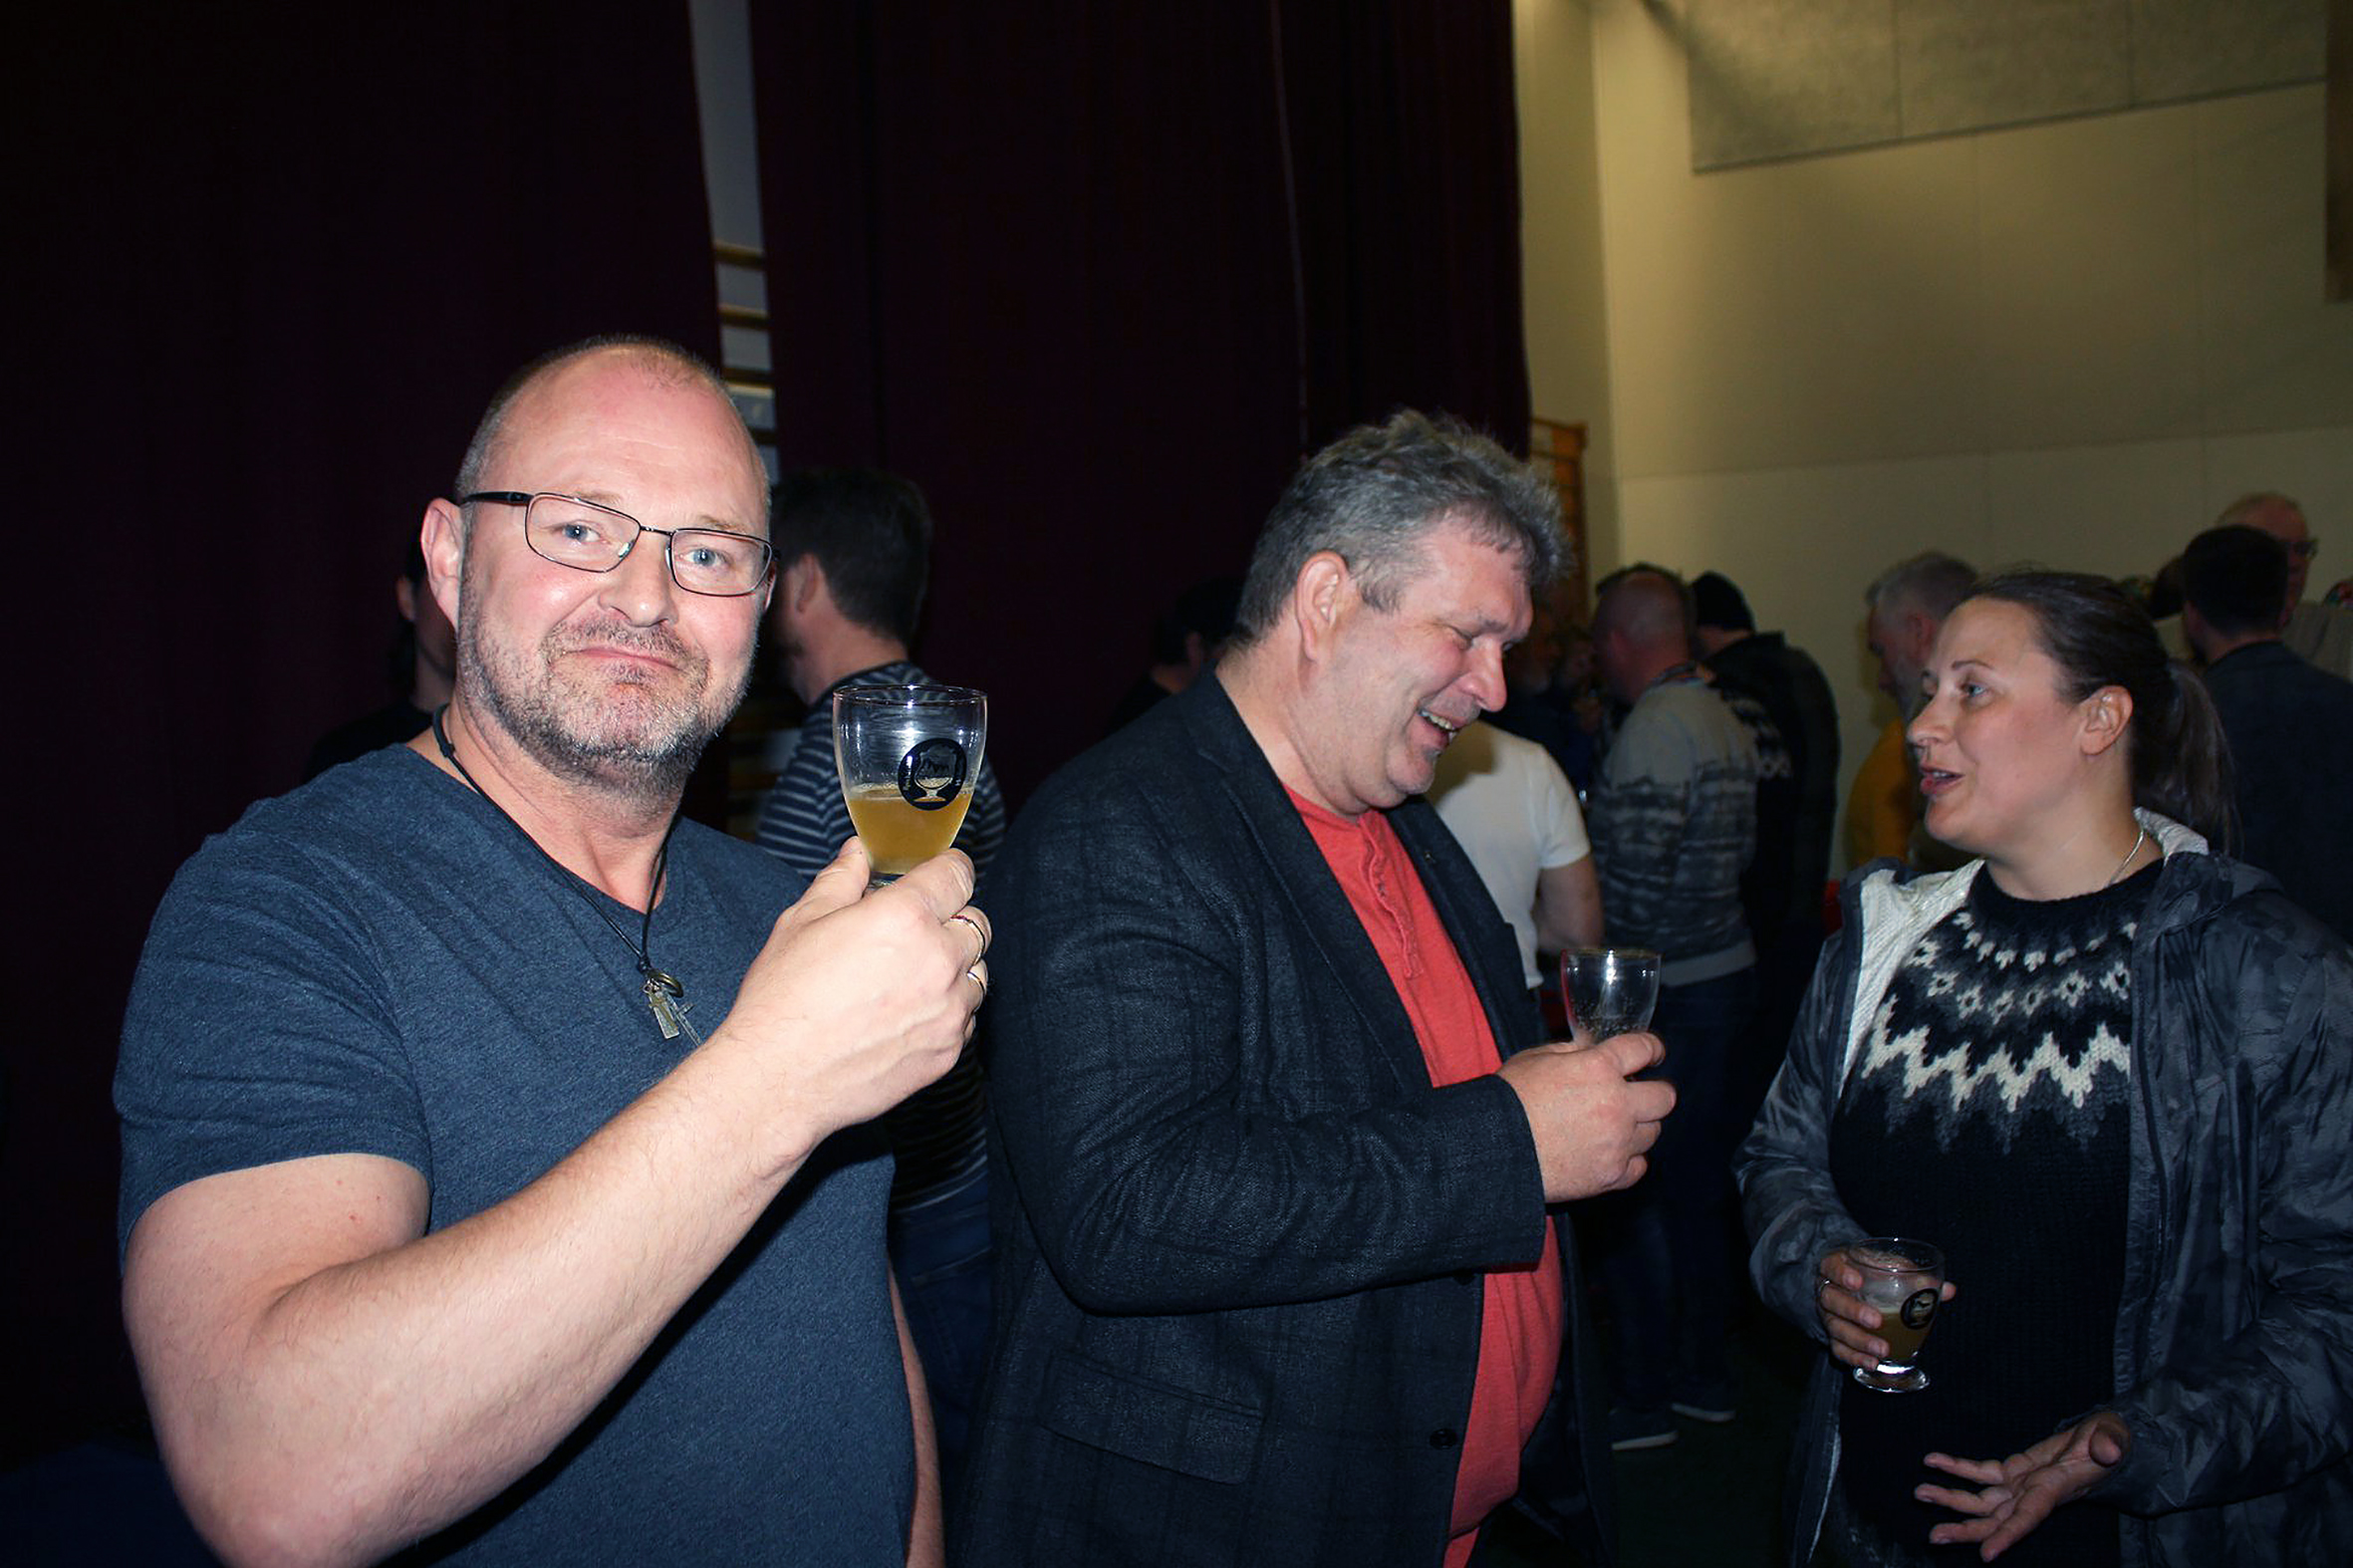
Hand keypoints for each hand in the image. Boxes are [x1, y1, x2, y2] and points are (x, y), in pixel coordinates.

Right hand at [717, 840, 990, 1162]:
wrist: (778, 1079)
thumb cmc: (782, 999)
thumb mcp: (803, 922)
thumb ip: (841, 879)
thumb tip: (858, 853)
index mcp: (905, 916)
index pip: (958, 875)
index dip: (950, 869)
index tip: (942, 874)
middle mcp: (939, 959)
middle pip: (977, 923)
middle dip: (953, 919)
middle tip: (917, 930)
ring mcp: (949, 1009)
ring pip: (978, 972)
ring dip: (956, 967)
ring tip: (911, 976)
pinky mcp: (948, 1051)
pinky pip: (967, 1017)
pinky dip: (949, 1009)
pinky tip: (909, 1013)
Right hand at [1499, 1031, 1674, 1200]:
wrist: (1494, 1149)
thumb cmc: (1509, 1100)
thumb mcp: (1536, 1058)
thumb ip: (1573, 1051)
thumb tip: (1593, 1048)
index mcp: (1599, 1068)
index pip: (1644, 1049)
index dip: (1652, 1049)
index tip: (1652, 1054)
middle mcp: (1617, 1105)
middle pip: (1665, 1097)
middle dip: (1654, 1092)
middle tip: (1639, 1095)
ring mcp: (1617, 1143)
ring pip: (1654, 1133)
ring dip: (1639, 1127)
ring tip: (1615, 1127)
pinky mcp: (1611, 1175)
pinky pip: (1640, 1166)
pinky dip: (1629, 1159)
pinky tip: (1611, 1153)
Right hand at [1811, 1246, 1957, 1368]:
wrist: (1852, 1285)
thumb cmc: (1873, 1273)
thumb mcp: (1889, 1268)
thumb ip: (1915, 1277)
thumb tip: (1949, 1291)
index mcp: (1837, 1266)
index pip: (1831, 1266)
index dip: (1841, 1274)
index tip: (1858, 1281)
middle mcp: (1828, 1290)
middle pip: (1831, 1300)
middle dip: (1853, 1311)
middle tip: (1877, 1321)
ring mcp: (1828, 1315)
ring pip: (1835, 1328)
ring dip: (1859, 1340)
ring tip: (1883, 1350)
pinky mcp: (1834, 1336)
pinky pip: (1838, 1348)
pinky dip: (1854, 1357)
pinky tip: (1873, 1363)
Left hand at [1915, 1412, 2130, 1559]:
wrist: (2102, 1440)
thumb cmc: (2109, 1440)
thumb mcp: (2113, 1438)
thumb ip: (2110, 1444)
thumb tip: (2109, 1450)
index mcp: (2054, 1491)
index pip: (2028, 1518)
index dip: (2007, 1537)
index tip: (1985, 1555)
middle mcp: (2032, 1495)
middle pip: (1995, 1520)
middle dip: (1965, 1530)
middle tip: (1934, 1537)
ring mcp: (2020, 1485)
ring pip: (1981, 1500)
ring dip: (1950, 1498)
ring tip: (1920, 1494)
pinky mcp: (2012, 1470)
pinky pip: (1980, 1471)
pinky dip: (1956, 1467)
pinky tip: (1932, 1461)